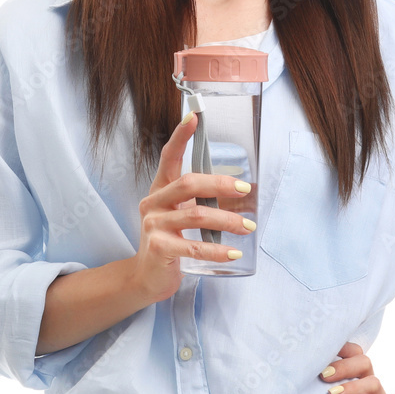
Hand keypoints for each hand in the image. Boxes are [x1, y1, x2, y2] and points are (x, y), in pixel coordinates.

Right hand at [135, 113, 255, 302]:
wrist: (147, 276)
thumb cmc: (169, 241)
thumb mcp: (179, 215)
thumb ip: (198, 201)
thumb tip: (236, 191)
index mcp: (160, 189)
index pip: (168, 157)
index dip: (180, 136)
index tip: (194, 117)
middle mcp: (153, 202)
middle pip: (188, 183)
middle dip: (220, 184)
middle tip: (244, 189)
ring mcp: (153, 225)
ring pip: (196, 214)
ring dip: (227, 220)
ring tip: (247, 226)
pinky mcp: (159, 247)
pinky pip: (195, 245)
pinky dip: (219, 249)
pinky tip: (235, 252)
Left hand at [319, 342, 394, 393]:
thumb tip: (296, 390)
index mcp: (361, 379)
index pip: (355, 354)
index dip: (341, 348)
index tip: (321, 352)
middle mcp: (372, 387)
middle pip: (364, 362)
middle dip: (343, 366)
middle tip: (323, 376)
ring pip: (374, 383)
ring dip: (352, 388)